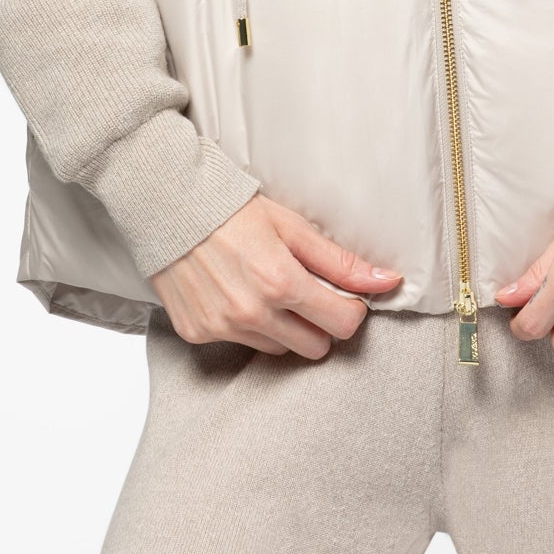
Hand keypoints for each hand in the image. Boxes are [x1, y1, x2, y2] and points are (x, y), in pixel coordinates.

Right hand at [150, 193, 403, 357]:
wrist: (167, 205)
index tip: (343, 296)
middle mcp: (251, 314)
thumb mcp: (292, 226)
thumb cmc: (232, 209)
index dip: (350, 310)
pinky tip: (235, 293)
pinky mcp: (197, 333)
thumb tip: (386, 282)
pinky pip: (239, 344)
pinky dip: (246, 326)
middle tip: (307, 293)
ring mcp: (221, 327)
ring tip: (266, 288)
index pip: (342, 325)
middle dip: (318, 324)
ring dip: (282, 327)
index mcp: (281, 283)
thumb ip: (340, 262)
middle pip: (313, 347)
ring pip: (277, 349)